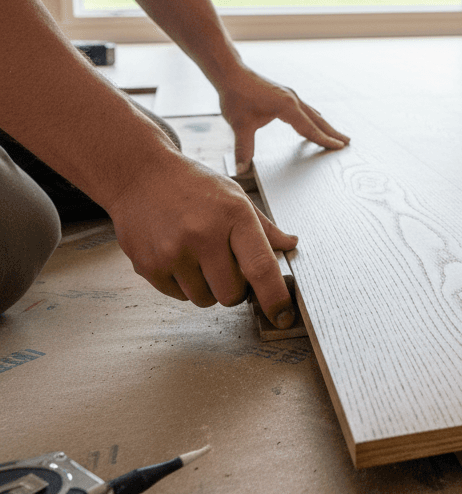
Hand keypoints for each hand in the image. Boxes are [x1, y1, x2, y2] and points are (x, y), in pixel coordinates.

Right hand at [108, 155, 299, 326]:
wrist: (138, 175)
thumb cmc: (192, 185)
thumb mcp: (234, 195)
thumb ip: (264, 226)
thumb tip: (290, 244)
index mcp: (233, 215)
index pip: (261, 267)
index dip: (275, 298)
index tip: (283, 317)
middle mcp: (203, 235)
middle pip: (232, 295)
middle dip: (235, 288)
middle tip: (226, 265)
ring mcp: (173, 252)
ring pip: (205, 300)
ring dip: (208, 288)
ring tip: (198, 256)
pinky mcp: (148, 266)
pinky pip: (179, 297)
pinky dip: (183, 285)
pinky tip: (177, 255)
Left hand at [218, 68, 348, 171]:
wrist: (230, 73)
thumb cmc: (235, 96)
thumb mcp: (239, 125)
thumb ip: (243, 148)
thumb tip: (241, 170)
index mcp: (287, 107)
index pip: (309, 128)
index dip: (323, 139)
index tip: (338, 147)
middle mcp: (293, 100)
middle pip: (317, 120)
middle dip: (332, 132)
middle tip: (348, 142)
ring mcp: (290, 95)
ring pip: (312, 114)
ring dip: (325, 125)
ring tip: (336, 134)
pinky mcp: (284, 94)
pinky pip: (305, 109)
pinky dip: (313, 118)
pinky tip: (314, 120)